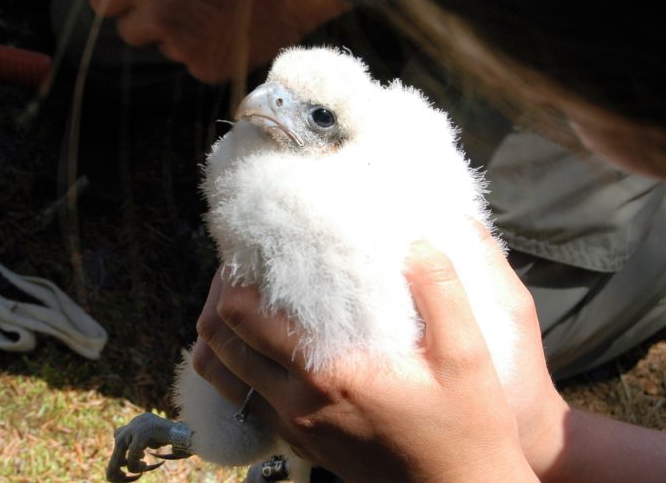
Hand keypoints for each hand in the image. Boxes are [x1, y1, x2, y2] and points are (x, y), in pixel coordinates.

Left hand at [88, 0, 350, 83]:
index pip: (101, 1)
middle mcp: (158, 15)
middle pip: (130, 33)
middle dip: (148, 21)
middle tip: (182, 5)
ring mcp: (183, 46)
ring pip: (167, 48)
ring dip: (183, 35)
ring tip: (219, 11)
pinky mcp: (208, 68)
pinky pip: (196, 63)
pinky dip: (209, 51)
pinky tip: (233, 29)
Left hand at [194, 227, 558, 480]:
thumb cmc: (467, 431)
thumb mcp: (466, 357)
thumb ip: (440, 292)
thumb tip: (417, 242)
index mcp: (325, 374)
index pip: (242, 315)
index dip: (234, 277)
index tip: (250, 251)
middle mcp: (296, 402)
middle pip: (218, 341)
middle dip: (221, 298)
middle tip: (244, 270)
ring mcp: (293, 427)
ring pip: (223, 376)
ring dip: (225, 336)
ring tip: (249, 305)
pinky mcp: (300, 443)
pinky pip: (247, 401)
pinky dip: (241, 370)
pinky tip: (271, 348)